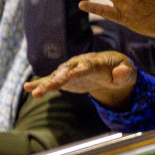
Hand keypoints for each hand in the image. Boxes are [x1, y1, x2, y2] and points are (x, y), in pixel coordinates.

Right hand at [24, 51, 138, 109]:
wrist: (111, 71)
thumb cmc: (121, 70)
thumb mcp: (127, 72)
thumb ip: (124, 73)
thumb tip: (122, 72)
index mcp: (95, 62)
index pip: (85, 66)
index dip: (77, 70)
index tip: (69, 75)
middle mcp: (79, 64)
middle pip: (66, 70)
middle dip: (57, 78)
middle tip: (48, 86)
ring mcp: (70, 71)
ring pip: (56, 76)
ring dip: (45, 84)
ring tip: (34, 92)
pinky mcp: (65, 79)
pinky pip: (51, 80)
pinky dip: (40, 83)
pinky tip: (27, 87)